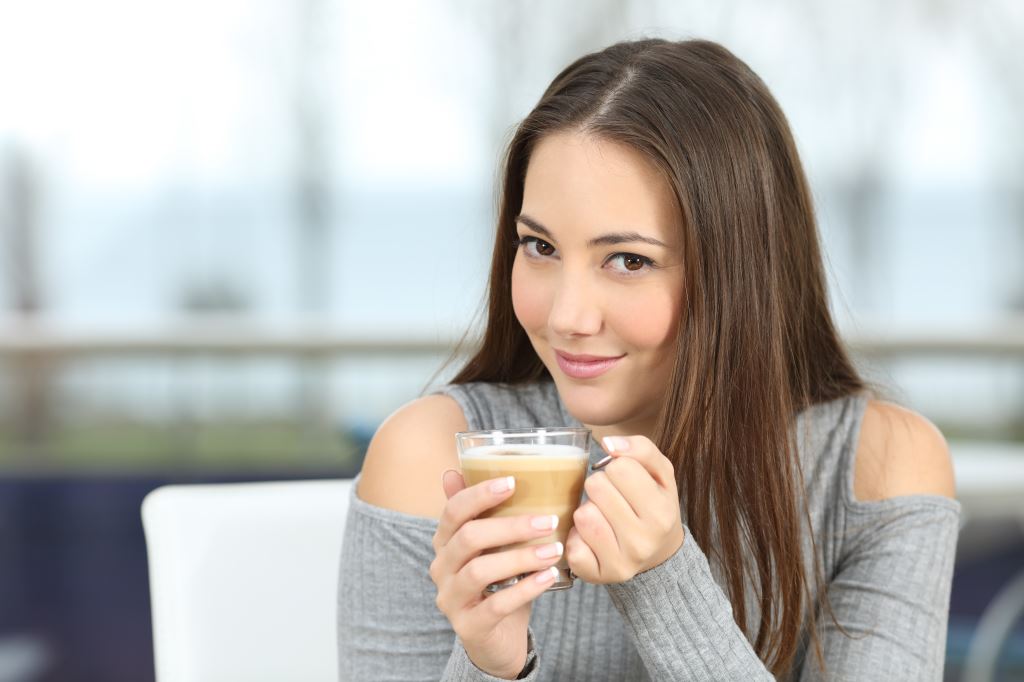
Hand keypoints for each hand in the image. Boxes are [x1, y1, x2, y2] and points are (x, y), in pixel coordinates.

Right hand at [430, 470, 562, 678]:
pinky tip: (548, 578)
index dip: (480, 494)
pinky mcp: (469, 627)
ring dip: (520, 557)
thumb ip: (481, 512)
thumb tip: (458, 468)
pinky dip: (525, 589)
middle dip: (510, 526)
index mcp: (444, 542)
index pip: (453, 511)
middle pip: (468, 538)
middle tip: (548, 521)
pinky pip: (496, 605)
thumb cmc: (497, 584)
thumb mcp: (491, 547)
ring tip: (554, 550)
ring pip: (479, 571)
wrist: (496, 640)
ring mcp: (451, 599)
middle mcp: (440, 568)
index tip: (513, 482)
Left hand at [566, 436, 684, 583]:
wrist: (657, 555)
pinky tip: (592, 538)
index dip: (617, 469)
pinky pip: (571, 545)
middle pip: (596, 487)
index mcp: (661, 512)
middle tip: (612, 500)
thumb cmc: (654, 505)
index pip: (620, 467)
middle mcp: (644, 541)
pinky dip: (577, 537)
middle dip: (600, 487)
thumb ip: (641, 449)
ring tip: (603, 517)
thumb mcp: (660, 474)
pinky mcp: (597, 575)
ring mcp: (620, 562)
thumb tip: (609, 442)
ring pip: (582, 515)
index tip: (625, 482)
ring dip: (588, 510)